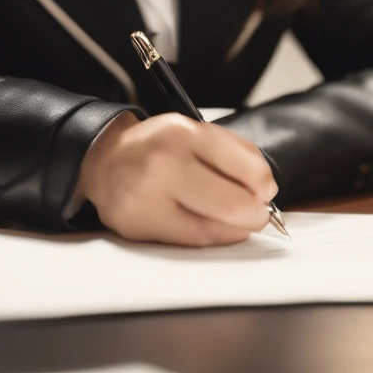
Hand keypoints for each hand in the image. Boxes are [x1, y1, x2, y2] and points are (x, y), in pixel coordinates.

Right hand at [75, 110, 278, 246]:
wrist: (106, 161)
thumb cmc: (158, 148)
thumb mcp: (194, 131)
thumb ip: (234, 153)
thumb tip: (266, 187)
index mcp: (183, 133)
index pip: (247, 168)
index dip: (265, 185)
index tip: (265, 189)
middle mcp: (164, 163)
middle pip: (234, 204)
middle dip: (256, 213)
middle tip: (258, 213)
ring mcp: (148, 197)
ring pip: (214, 228)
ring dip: (237, 228)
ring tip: (238, 221)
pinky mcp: (139, 225)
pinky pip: (192, 241)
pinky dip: (213, 237)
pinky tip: (216, 227)